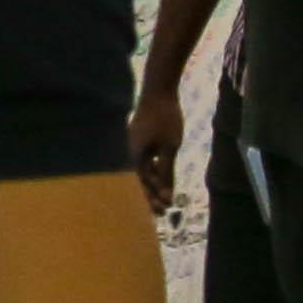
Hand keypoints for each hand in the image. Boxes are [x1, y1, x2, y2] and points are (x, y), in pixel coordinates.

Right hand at [129, 79, 190, 210]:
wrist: (158, 90)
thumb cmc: (165, 118)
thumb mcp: (170, 147)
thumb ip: (167, 172)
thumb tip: (166, 196)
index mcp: (137, 157)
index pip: (145, 184)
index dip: (154, 199)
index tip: (165, 211)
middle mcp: (132, 152)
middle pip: (142, 179)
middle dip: (153, 194)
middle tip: (164, 211)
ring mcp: (135, 143)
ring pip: (144, 168)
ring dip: (154, 181)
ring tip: (164, 193)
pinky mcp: (140, 136)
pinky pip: (146, 158)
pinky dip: (154, 167)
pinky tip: (162, 171)